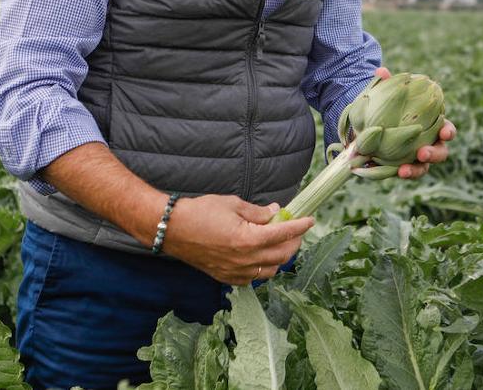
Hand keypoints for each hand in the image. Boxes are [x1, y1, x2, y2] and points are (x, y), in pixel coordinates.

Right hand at [162, 194, 312, 284]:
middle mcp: (245, 260)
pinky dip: (262, 268)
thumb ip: (258, 212)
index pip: (284, 234)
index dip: (300, 226)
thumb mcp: (233, 204)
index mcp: (248, 239)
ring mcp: (236, 272)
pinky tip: (260, 257)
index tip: (310, 220)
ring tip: (280, 243)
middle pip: (282, 255)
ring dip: (279, 257)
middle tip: (296, 231)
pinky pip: (253, 278)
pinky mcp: (226, 278)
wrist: (173, 230)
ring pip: (270, 270)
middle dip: (294, 242)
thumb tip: (276, 213)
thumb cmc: (200, 212)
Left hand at [371, 66, 456, 179]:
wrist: (374, 123)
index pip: (447, 129)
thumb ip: (387, 84)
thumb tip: (381, 71)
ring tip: (404, 171)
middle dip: (434, 154)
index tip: (445, 133)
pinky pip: (404, 172)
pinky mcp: (403, 166)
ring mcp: (417, 158)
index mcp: (432, 125)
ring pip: (423, 168)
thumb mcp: (388, 94)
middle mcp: (429, 143)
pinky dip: (398, 173)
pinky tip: (385, 171)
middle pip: (441, 152)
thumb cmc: (390, 106)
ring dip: (416, 170)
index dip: (448, 132)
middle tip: (423, 153)